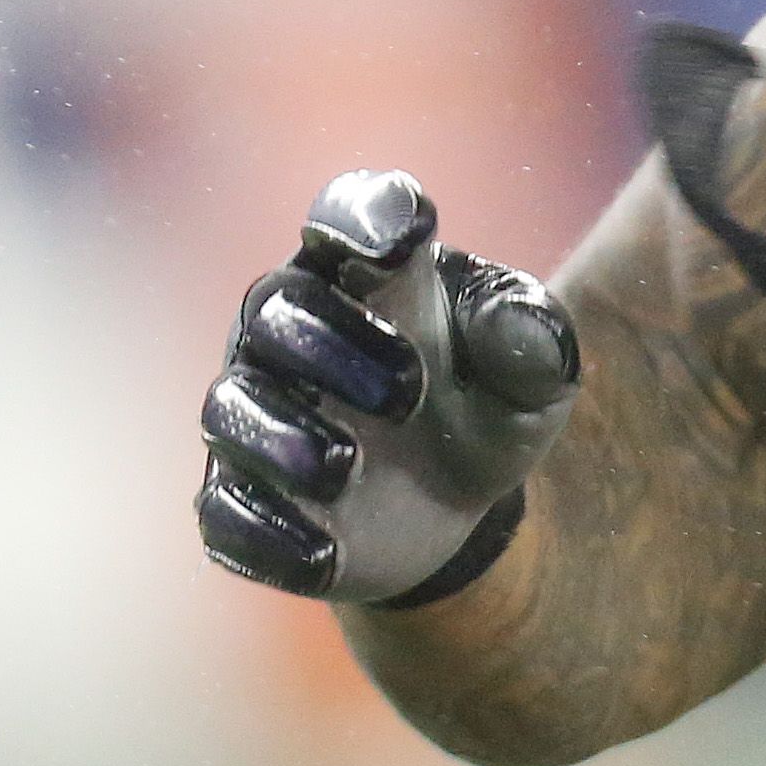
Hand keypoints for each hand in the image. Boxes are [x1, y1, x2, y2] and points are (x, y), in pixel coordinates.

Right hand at [197, 172, 579, 606]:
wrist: (462, 506)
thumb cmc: (494, 399)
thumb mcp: (539, 371)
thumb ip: (536, 340)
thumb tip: (517, 327)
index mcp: (374, 270)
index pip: (350, 212)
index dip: (363, 216)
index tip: (400, 238)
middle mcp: (296, 328)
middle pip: (275, 308)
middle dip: (329, 345)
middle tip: (410, 391)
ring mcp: (259, 412)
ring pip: (230, 408)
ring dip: (283, 438)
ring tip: (349, 469)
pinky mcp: (243, 498)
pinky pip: (226, 513)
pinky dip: (267, 532)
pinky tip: (323, 554)